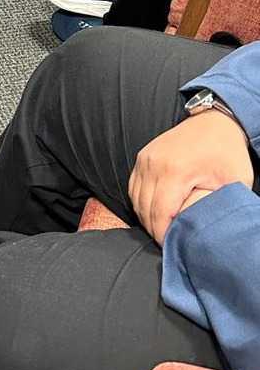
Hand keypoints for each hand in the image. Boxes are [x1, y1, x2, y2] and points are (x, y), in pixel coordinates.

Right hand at [128, 109, 252, 244]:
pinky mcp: (142, 156)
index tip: (171, 247)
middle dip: (153, 229)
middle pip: (144, 207)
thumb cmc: (227, 153)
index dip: (163, 234)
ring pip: (135, 198)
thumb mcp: (234, 182)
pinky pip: (133, 186)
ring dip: (145, 216)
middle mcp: (153, 164)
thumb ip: (217, 205)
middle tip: (166, 242)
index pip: (160, 212)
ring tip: (160, 229)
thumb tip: (205, 229)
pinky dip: (140, 202)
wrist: (215, 122)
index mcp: (175, 171)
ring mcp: (145, 158)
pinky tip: (153, 211)